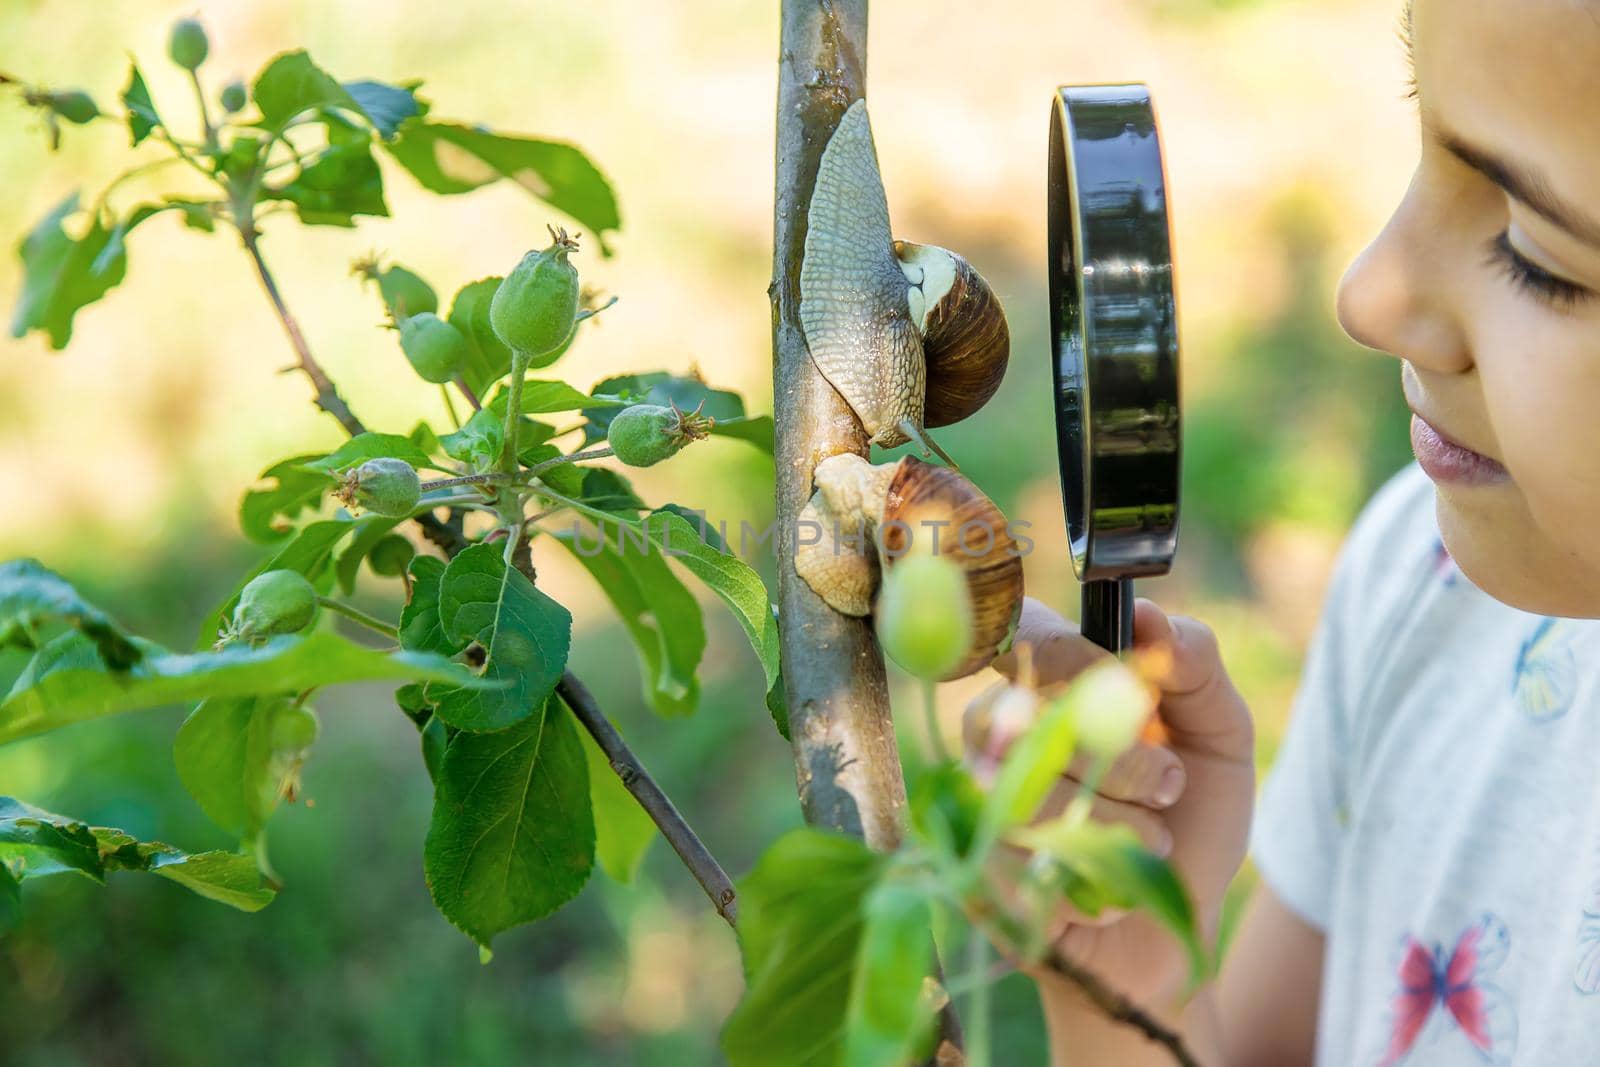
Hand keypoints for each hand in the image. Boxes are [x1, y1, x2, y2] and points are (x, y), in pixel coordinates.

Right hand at [972, 596, 1255, 1004]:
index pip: (1023, 633)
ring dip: (1114, 824)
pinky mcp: (976, 872)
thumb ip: (1195, 665)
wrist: (1176, 930)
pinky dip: (1093, 881)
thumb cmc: (1189, 821)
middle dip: (1118, 753)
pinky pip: (1024, 863)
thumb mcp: (1219, 736)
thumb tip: (1145, 616)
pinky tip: (1110, 890)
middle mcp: (997, 735)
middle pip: (1022, 713)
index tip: (1133, 691)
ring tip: (1148, 843)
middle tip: (1169, 784)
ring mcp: (979, 801)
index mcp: (1049, 684)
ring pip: (1025, 792)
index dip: (1070, 655)